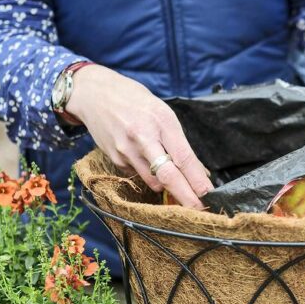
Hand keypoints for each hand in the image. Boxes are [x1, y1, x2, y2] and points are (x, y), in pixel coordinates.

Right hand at [66, 65, 212, 207]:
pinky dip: (147, 175)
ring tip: (175, 183)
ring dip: (167, 188)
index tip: (209, 195)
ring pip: (153, 181)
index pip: (183, 157)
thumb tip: (198, 172)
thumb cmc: (136, 102)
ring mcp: (126, 150)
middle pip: (168, 175)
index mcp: (162, 122)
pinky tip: (143, 159)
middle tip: (199, 210)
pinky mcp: (115, 159)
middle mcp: (143, 137)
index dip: (197, 180)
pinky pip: (138, 176)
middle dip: (186, 196)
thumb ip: (179, 143)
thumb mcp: (163, 114)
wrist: (96, 94)